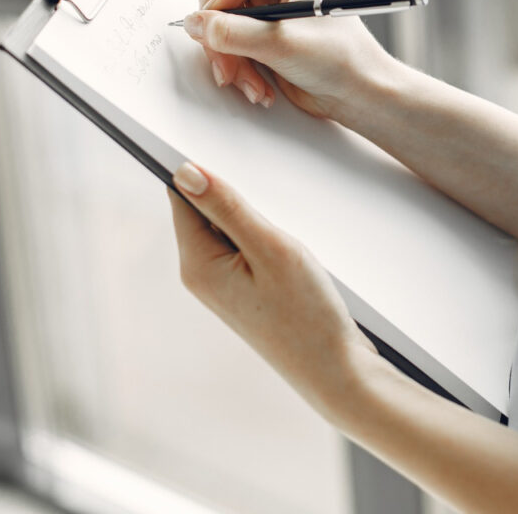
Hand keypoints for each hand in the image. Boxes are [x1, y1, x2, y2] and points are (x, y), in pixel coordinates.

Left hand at [168, 161, 377, 417]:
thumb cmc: (308, 315)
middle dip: (234, 194)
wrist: (336, 372)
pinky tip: (292, 250)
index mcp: (197, 263)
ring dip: (256, 217)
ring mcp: (225, 285)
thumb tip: (185, 171)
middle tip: (271, 200)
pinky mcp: (247, 291)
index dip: (201, 168)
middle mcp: (202, 275)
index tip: (224, 146)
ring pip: (231, 227)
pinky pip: (248, 247)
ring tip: (286, 236)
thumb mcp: (271, 248)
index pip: (181, 195)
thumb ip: (227, 207)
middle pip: (205, 209)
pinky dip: (267, 237)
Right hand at [186, 0, 395, 118]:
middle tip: (235, 60)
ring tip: (251, 80)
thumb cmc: (343, 58)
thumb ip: (232, 33)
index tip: (245, 9)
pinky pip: (222, 38)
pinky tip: (257, 82)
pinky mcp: (256, 25)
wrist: (356, 93)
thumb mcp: (283, 43)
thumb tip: (194, 24)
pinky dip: (234, 64)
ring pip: (214, 17)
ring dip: (228, 55)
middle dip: (223, 30)